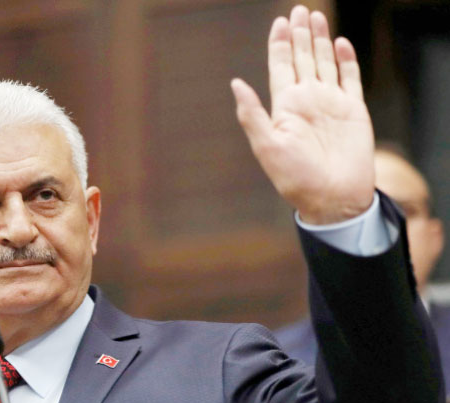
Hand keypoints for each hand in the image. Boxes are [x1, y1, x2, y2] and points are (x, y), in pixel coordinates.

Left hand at [231, 5, 374, 224]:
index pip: (281, 67)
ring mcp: (331, 104)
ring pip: (325, 63)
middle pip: (303, 59)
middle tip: (298, 9)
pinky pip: (351, 79)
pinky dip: (347, 61)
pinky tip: (340, 44)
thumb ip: (252, 114)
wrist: (332, 197)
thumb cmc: (295, 178)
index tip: (279, 22)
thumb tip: (235, 83)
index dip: (280, 44)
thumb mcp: (267, 146)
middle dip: (300, 35)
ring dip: (320, 41)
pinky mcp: (353, 111)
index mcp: (285, 106)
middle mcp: (307, 101)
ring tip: (315, 17)